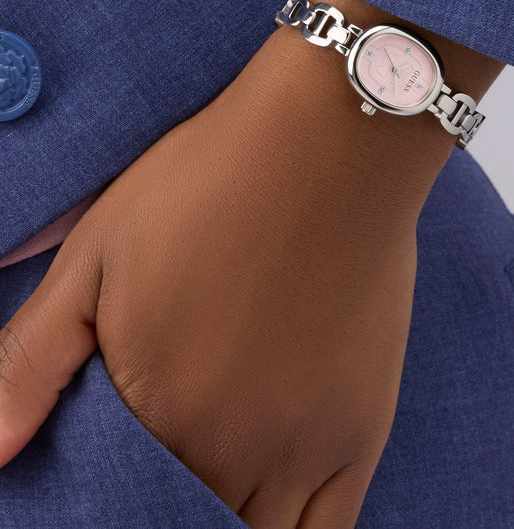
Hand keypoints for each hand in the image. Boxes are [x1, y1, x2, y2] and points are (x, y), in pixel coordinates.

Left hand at [0, 26, 429, 526]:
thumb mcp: (96, 255)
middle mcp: (233, 452)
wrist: (329, 143)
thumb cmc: (209, 184)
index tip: (109, 486)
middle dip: (161, 518)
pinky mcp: (361, 428)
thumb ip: (30, 362)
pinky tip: (271, 517)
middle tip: (156, 480)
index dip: (107, 508)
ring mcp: (305, 447)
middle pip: (189, 526)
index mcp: (158, 413)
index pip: (119, 511)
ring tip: (208, 494)